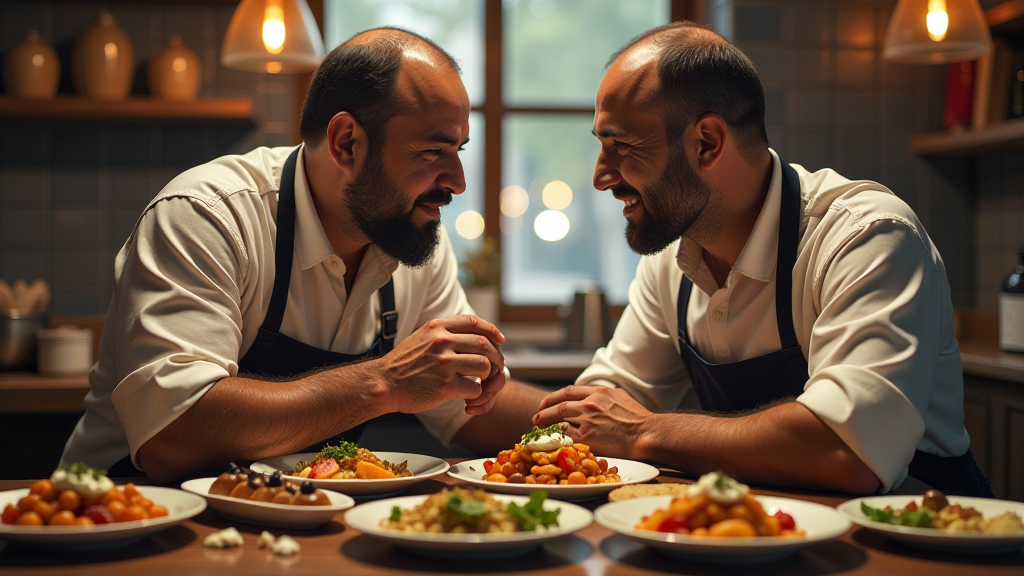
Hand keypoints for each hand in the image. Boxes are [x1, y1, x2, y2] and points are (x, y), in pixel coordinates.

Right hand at [379, 315, 504, 413]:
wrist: (383, 383)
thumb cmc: (402, 364)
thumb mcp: (421, 338)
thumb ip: (442, 333)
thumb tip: (472, 334)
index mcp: (436, 327)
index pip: (473, 321)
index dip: (491, 330)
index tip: (500, 339)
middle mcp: (441, 341)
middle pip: (484, 345)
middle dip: (495, 356)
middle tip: (496, 366)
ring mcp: (444, 363)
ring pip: (484, 366)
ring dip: (487, 376)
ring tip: (480, 382)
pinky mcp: (445, 386)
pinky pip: (475, 388)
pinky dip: (476, 393)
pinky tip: (466, 396)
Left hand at [533, 386, 650, 458]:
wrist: (647, 434)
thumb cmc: (638, 419)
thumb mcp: (620, 397)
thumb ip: (602, 396)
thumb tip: (590, 397)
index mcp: (598, 392)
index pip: (568, 391)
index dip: (552, 398)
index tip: (544, 404)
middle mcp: (590, 404)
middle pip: (559, 405)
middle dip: (543, 412)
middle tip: (535, 419)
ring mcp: (588, 420)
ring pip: (561, 421)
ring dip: (549, 426)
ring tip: (542, 431)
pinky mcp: (588, 437)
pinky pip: (568, 437)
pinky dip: (562, 438)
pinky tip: (559, 441)